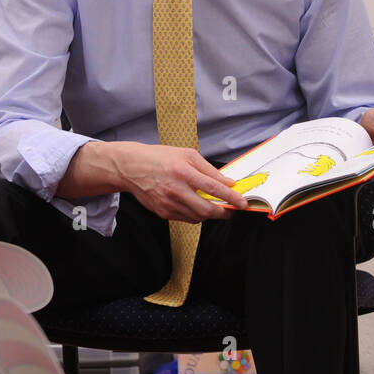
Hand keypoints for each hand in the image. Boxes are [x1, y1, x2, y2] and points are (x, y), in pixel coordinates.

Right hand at [67, 142, 246, 221]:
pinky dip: (196, 215)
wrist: (130, 168)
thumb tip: (228, 182)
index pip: (213, 188)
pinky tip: (196, 205)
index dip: (231, 198)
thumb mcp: (187, 155)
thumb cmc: (160, 158)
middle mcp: (175, 190)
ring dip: (210, 214)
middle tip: (232, 210)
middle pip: (207, 210)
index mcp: (183, 172)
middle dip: (224, 213)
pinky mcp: (162, 212)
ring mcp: (168, 204)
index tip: (243, 203)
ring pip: (198, 217)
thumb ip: (209, 170)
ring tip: (215, 206)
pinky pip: (186, 219)